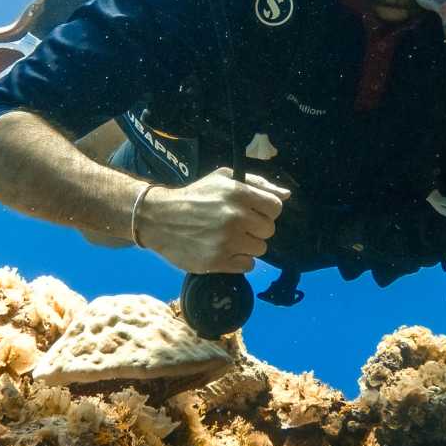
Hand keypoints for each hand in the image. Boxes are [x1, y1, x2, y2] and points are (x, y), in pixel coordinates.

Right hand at [134, 167, 289, 275]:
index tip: (253, 212)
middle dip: (256, 228)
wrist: (159, 218)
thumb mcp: (223, 179)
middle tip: (237, 225)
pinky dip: (239, 260)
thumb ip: (257, 184)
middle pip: (269, 230)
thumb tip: (286, 195)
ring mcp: (227, 241)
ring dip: (248, 245)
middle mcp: (235, 217)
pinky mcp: (217, 261)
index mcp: (238, 193)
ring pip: (260, 249)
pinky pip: (248, 265)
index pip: (275, 207)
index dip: (266, 211)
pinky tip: (224, 250)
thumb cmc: (195, 196)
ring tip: (228, 238)